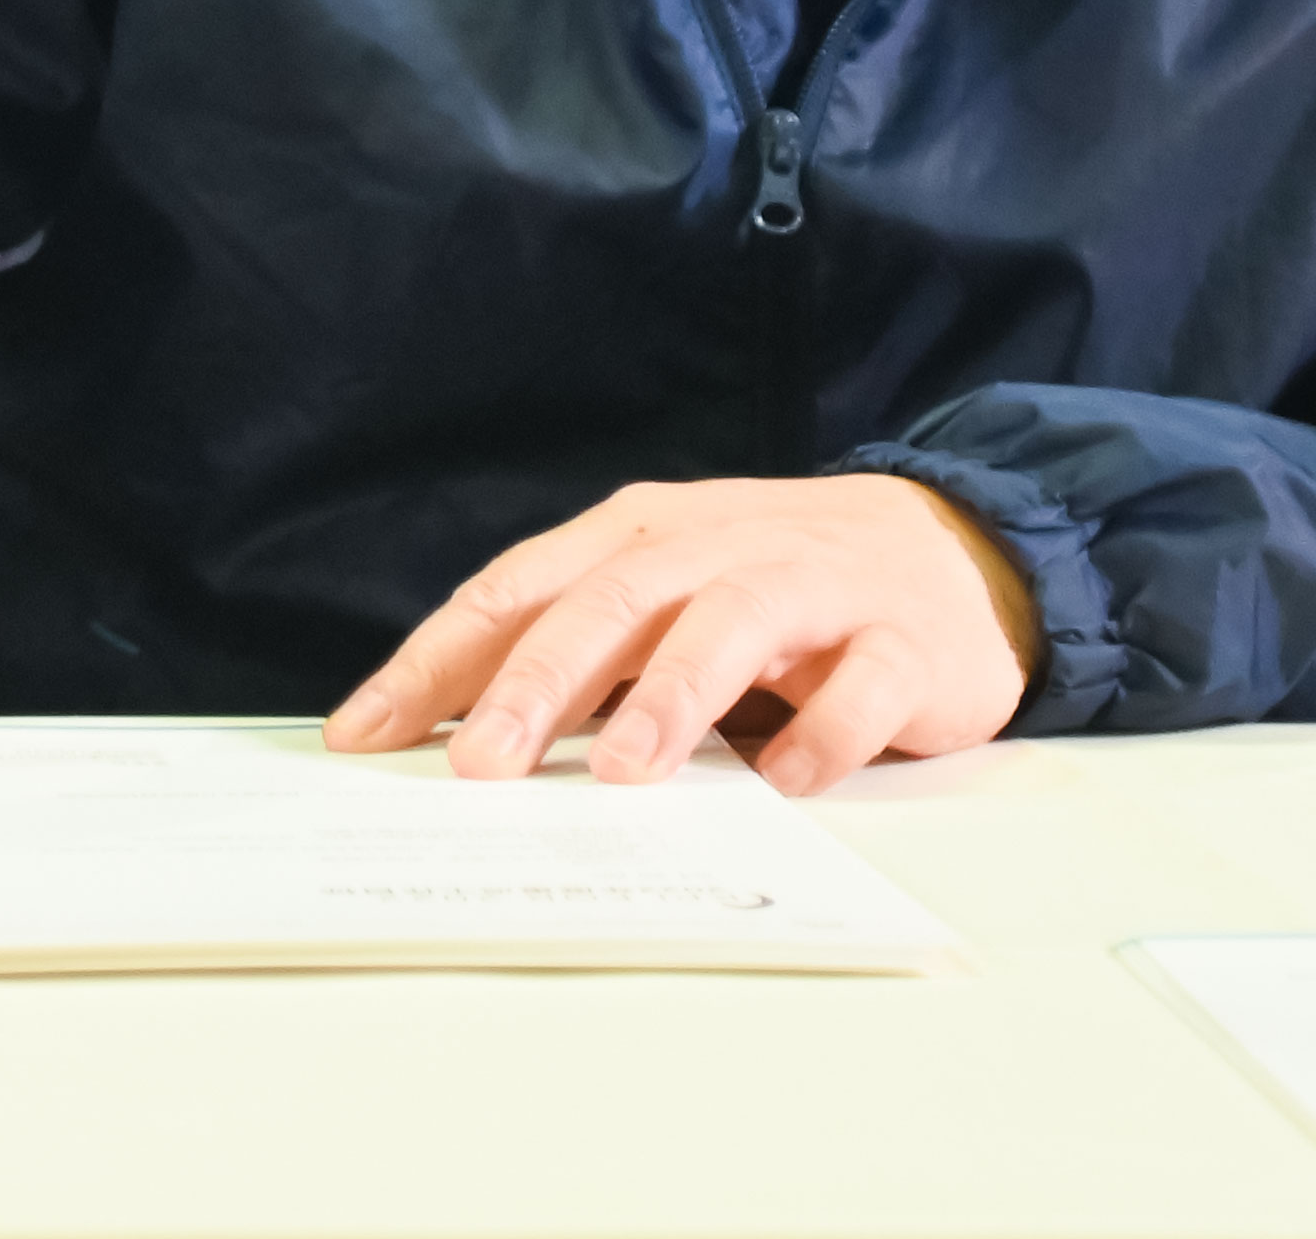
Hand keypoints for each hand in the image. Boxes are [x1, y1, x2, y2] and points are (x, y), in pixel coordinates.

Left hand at [326, 472, 1044, 795]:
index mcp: (636, 534)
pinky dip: (824, 730)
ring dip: (673, 696)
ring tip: (622, 770)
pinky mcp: (902, 639)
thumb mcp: (661, 603)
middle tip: (482, 767)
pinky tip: (788, 781)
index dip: (438, 662)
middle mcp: (714, 545)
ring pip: (731, 622)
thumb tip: (457, 742)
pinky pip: (862, 682)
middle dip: (538, 685)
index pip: (516, 591)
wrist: (950, 548)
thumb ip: (575, 659)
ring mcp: (814, 584)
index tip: (365, 735)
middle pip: (612, 601)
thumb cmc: (770, 588)